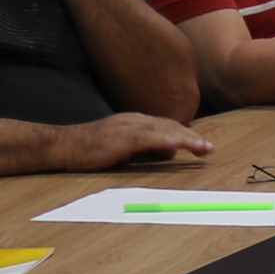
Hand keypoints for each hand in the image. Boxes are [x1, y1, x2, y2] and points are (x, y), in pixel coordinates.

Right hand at [63, 113, 212, 170]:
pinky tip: (177, 145)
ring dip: (186, 139)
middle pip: (170, 126)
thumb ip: (146, 149)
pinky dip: (164, 141)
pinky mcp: (120, 137)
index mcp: (136, 122)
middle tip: (210, 148)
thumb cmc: (91, 149)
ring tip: (203, 148)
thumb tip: (169, 153)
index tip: (203, 144)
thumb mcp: (124, 148)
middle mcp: (135, 120)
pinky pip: (147, 138)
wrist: (64, 145)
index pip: (167, 126)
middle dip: (192, 137)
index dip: (187, 134)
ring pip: (163, 130)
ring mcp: (128, 127)